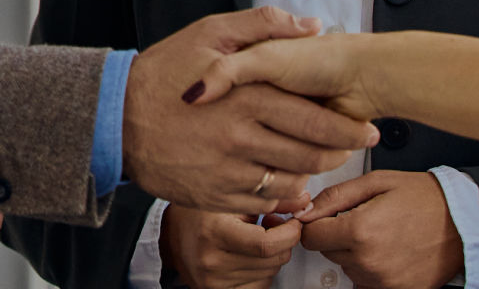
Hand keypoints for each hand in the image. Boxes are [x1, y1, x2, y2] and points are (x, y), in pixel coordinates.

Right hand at [125, 7, 382, 213]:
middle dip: (340, 153)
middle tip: (354, 148)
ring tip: (324, 163)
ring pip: (291, 180)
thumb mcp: (210, 33)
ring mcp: (228, 171)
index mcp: (248, 97)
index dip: (347, 128)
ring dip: (314, 174)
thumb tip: (311, 24)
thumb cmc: (163, 72)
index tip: (366, 129)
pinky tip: (292, 183)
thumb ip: (263, 24)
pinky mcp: (215, 195)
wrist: (115, 119)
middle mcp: (242, 137)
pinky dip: (284, 195)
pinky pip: (263, 201)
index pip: (315, 119)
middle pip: (310, 154)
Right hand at [159, 204, 302, 288]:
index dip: (290, 233)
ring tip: (257, 238)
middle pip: (272, 260)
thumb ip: (273, 199)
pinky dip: (262, 272)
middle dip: (284, 242)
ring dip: (273, 257)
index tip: (294, 221)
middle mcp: (210, 261)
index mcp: (213, 232)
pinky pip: (259, 287)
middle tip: (274, 224)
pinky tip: (250, 256)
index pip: (266, 245)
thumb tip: (305, 201)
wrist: (173, 234)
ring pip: (269, 274)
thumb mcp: (234, 198)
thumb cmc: (204, 211)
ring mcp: (212, 281)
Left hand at [297, 170, 461, 288]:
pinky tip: (390, 251)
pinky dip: (373, 268)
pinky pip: (367, 283)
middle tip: (366, 219)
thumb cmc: (425, 198)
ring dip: (356, 253)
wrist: (465, 221)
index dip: (317, 223)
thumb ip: (335, 196)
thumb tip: (306, 210)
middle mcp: (369, 261)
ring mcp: (383, 280)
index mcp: (360, 230)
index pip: (310, 237)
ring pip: (347, 268)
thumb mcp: (377, 182)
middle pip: (328, 252)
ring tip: (383, 233)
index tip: (330, 216)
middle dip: (338, 235)